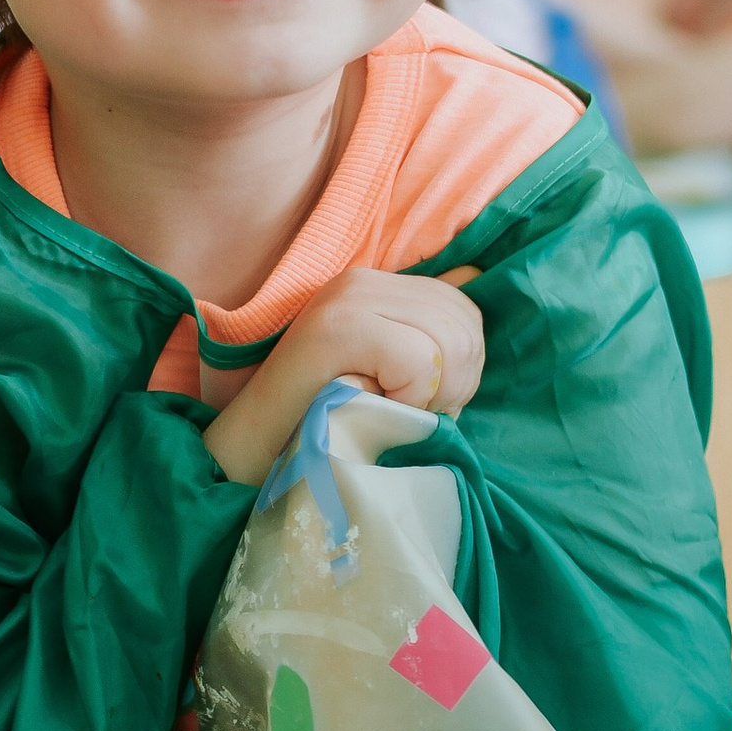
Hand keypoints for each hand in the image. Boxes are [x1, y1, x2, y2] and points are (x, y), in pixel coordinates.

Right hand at [205, 266, 484, 487]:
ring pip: (448, 342)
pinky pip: (421, 361)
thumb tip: (477, 278)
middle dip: (456, 385)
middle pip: (463, 325)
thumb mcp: (388, 373)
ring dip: (433, 396)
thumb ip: (428, 336)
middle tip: (414, 417)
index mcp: (378, 285)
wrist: (255, 452)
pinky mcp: (338, 329)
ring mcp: (347, 299)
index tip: (423, 402)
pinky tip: (376, 410)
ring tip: (394, 414)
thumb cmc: (326, 421)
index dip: (462, 367)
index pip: (464, 310)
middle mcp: (362, 280)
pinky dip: (411, 400)